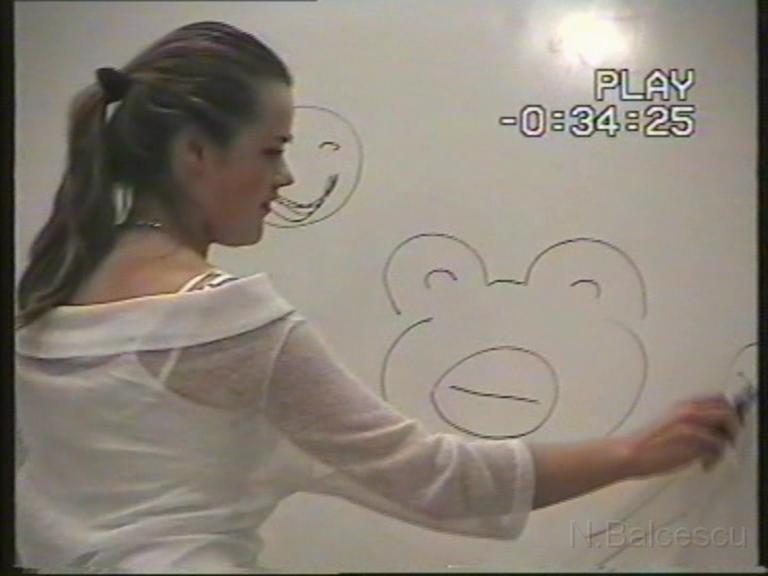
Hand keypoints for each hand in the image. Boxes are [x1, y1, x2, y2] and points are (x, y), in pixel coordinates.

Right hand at [621, 393, 742, 478]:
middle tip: (727, 440)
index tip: (731, 422)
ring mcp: (692, 426)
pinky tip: (704, 463)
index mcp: (683, 406)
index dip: (729, 410)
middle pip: (727, 411)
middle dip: (733, 426)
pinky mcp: (693, 443)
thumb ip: (690, 422)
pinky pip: (718, 448)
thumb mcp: (669, 423)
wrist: (629, 452)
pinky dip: (715, 457)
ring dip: (726, 443)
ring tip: (714, 455)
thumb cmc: (646, 443)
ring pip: (726, 429)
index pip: (718, 399)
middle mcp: (689, 411)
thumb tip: (710, 429)